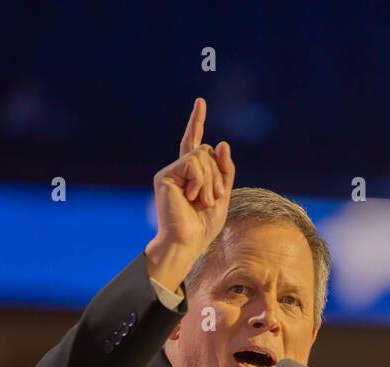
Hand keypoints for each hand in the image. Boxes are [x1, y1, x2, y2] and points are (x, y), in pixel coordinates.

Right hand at [145, 98, 235, 291]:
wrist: (187, 241)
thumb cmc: (203, 225)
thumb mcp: (222, 196)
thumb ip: (224, 170)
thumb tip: (222, 143)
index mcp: (192, 174)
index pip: (195, 143)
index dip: (197, 122)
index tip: (200, 102)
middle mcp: (179, 170)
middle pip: (206, 151)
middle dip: (217, 175)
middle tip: (212, 199)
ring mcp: (171, 172)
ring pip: (201, 155)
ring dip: (210, 181)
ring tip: (202, 201)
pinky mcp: (165, 176)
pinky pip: (192, 163)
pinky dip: (199, 180)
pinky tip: (191, 197)